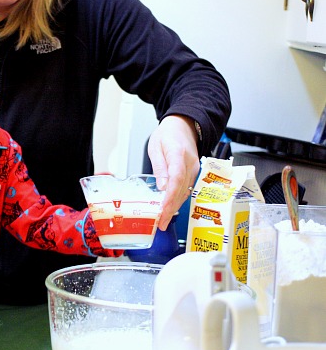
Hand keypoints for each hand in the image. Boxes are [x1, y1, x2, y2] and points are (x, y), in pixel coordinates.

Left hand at [148, 115, 199, 229]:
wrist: (184, 125)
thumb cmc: (168, 134)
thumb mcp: (155, 147)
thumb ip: (159, 167)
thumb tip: (161, 187)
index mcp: (178, 154)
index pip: (176, 179)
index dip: (170, 197)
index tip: (163, 210)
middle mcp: (190, 164)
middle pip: (181, 190)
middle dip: (171, 209)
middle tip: (161, 223)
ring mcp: (194, 169)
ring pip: (185, 192)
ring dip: (175, 208)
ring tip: (163, 221)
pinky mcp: (194, 173)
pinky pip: (186, 189)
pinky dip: (178, 200)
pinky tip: (170, 210)